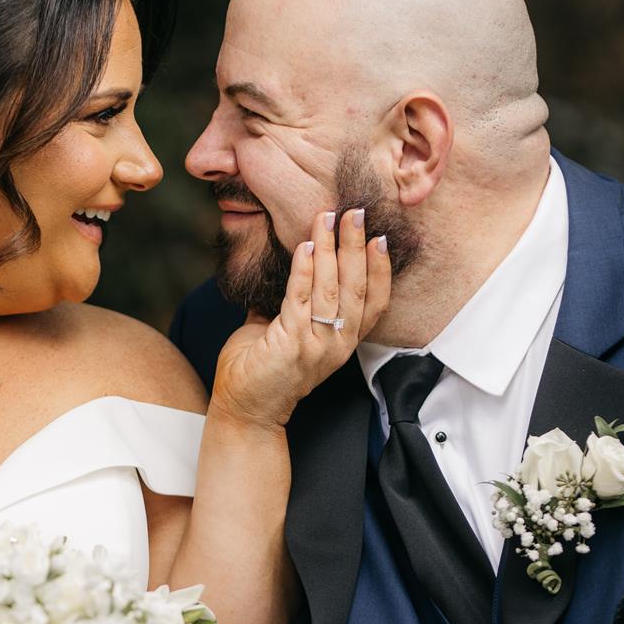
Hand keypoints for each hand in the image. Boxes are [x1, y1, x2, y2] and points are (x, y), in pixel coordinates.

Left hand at [209, 207, 389, 431]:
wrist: (244, 411)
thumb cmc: (261, 371)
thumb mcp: (284, 330)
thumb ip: (291, 301)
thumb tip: (288, 265)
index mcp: (342, 341)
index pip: (375, 302)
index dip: (380, 269)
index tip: (380, 237)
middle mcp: (337, 345)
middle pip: (357, 288)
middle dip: (356, 246)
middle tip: (355, 212)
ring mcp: (317, 346)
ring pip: (332, 289)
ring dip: (331, 249)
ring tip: (328, 218)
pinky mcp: (292, 345)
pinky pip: (301, 299)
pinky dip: (305, 270)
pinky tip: (306, 245)